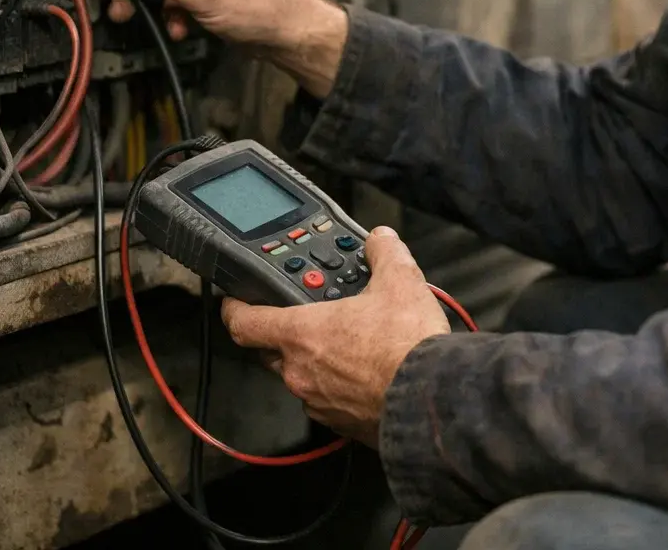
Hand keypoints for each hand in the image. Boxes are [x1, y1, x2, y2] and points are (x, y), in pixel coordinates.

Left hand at [221, 227, 449, 447]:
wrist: (433, 399)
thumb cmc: (407, 347)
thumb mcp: (400, 282)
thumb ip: (384, 253)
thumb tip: (381, 241)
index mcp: (301, 333)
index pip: (244, 323)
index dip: (234, 309)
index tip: (235, 301)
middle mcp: (300, 372)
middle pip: (271, 350)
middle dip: (284, 332)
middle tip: (310, 315)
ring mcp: (319, 402)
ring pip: (302, 377)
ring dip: (317, 361)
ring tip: (350, 344)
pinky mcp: (343, 426)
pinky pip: (329, 402)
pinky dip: (340, 387)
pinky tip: (368, 374)